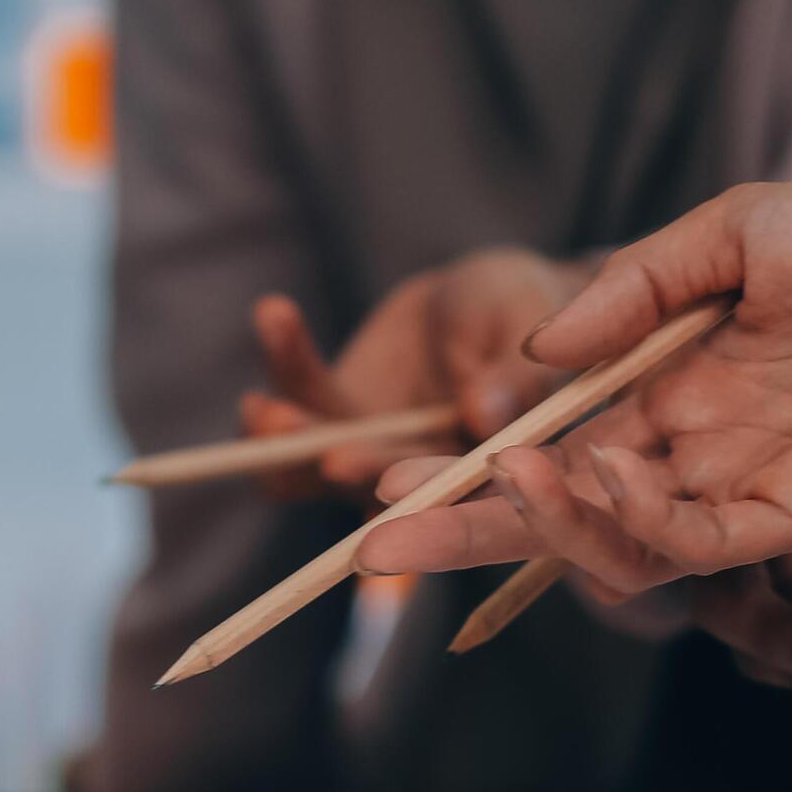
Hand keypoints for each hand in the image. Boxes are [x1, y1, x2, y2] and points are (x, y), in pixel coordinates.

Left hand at [239, 252, 587, 497]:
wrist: (479, 295)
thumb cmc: (521, 308)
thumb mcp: (527, 324)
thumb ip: (515, 373)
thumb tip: (486, 413)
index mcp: (491, 476)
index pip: (459, 496)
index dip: (422, 491)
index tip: (382, 475)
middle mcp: (424, 480)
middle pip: (380, 490)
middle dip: (344, 466)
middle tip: (316, 446)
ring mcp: (371, 455)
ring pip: (317, 465)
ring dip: (288, 440)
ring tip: (264, 406)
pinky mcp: (334, 419)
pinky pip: (298, 400)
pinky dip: (285, 360)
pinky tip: (275, 313)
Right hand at [355, 172, 791, 586]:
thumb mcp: (726, 237)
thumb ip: (629, 295)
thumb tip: (537, 356)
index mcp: (674, 401)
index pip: (550, 458)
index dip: (468, 476)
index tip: (380, 479)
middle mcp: (700, 460)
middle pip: (563, 520)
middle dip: (468, 533)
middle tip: (375, 539)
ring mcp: (749, 492)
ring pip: (620, 543)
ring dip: (543, 525)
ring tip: (486, 489)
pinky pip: (700, 541)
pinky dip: (630, 522)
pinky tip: (577, 478)